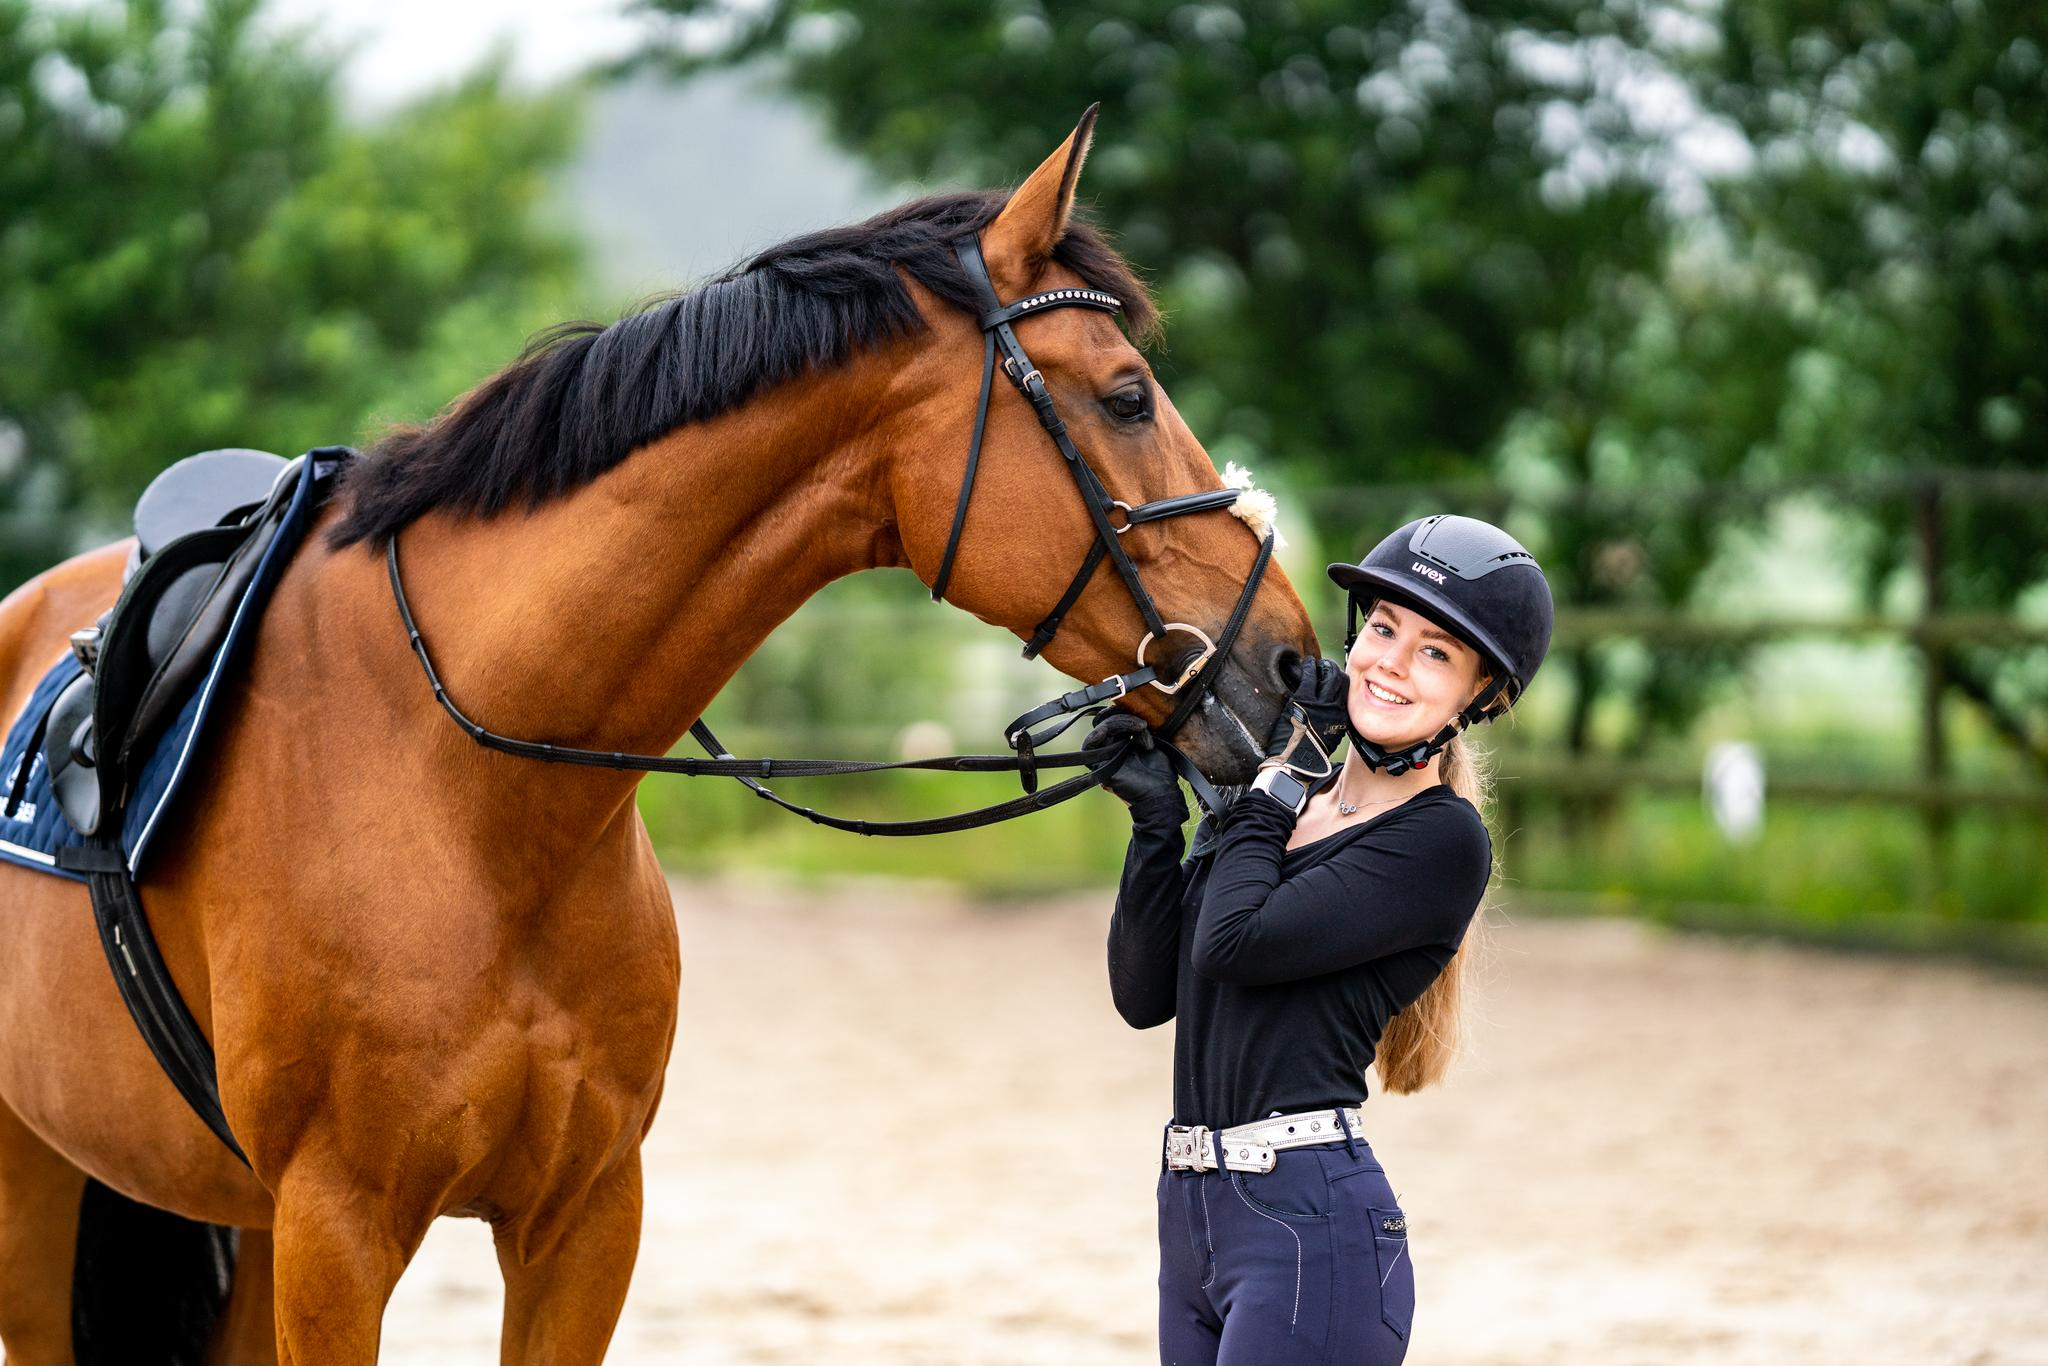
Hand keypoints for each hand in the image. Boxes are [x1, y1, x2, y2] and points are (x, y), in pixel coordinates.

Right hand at [1084, 711, 1182, 818]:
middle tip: (1142, 722)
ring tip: (1141, 728)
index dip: (1123, 712)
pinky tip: (1119, 730)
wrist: (1162, 794)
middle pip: (1104, 722)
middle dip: (1122, 715)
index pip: (1112, 721)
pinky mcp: (1100, 766)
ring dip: (1120, 722)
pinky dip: (1101, 733)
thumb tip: (1135, 712)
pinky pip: (1091, 744)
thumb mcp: (1152, 743)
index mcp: (1121, 745)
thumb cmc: (1161, 773)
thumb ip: (1140, 729)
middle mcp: (1109, 751)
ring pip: (1100, 729)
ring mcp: (1103, 759)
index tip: (1143, 717)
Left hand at [1261, 656, 1347, 778]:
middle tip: (1327, 668)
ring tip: (1318, 664)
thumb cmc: (1308, 756)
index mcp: (1343, 720)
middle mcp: (1336, 709)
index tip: (1336, 679)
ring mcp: (1321, 703)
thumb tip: (1333, 717)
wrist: (1295, 764)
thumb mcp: (1330, 740)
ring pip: (1329, 675)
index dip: (1343, 685)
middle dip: (1335, 672)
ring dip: (1324, 667)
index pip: (1349, 695)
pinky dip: (1309, 666)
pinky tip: (1306, 663)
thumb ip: (1334, 725)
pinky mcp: (1304, 699)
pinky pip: (1310, 675)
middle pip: (1343, 681)